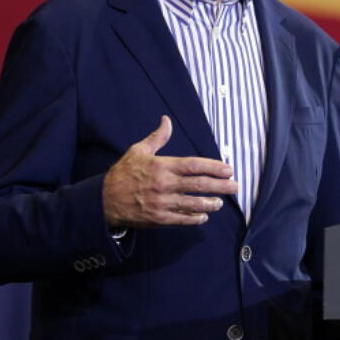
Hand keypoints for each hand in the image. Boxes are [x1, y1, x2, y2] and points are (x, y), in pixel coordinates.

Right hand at [102, 116, 235, 226]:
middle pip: (199, 185)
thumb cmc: (123, 173)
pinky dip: (194, 218)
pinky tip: (203, 216)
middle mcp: (164, 184)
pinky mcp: (158, 218)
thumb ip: (157, 137)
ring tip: (221, 203)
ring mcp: (162, 203)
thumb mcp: (138, 151)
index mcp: (162, 166)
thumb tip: (167, 120)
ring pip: (193, 204)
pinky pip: (181, 219)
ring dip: (211, 204)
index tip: (229, 170)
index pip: (194, 165)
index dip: (214, 168)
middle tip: (235, 187)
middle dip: (220, 186)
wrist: (103, 199)